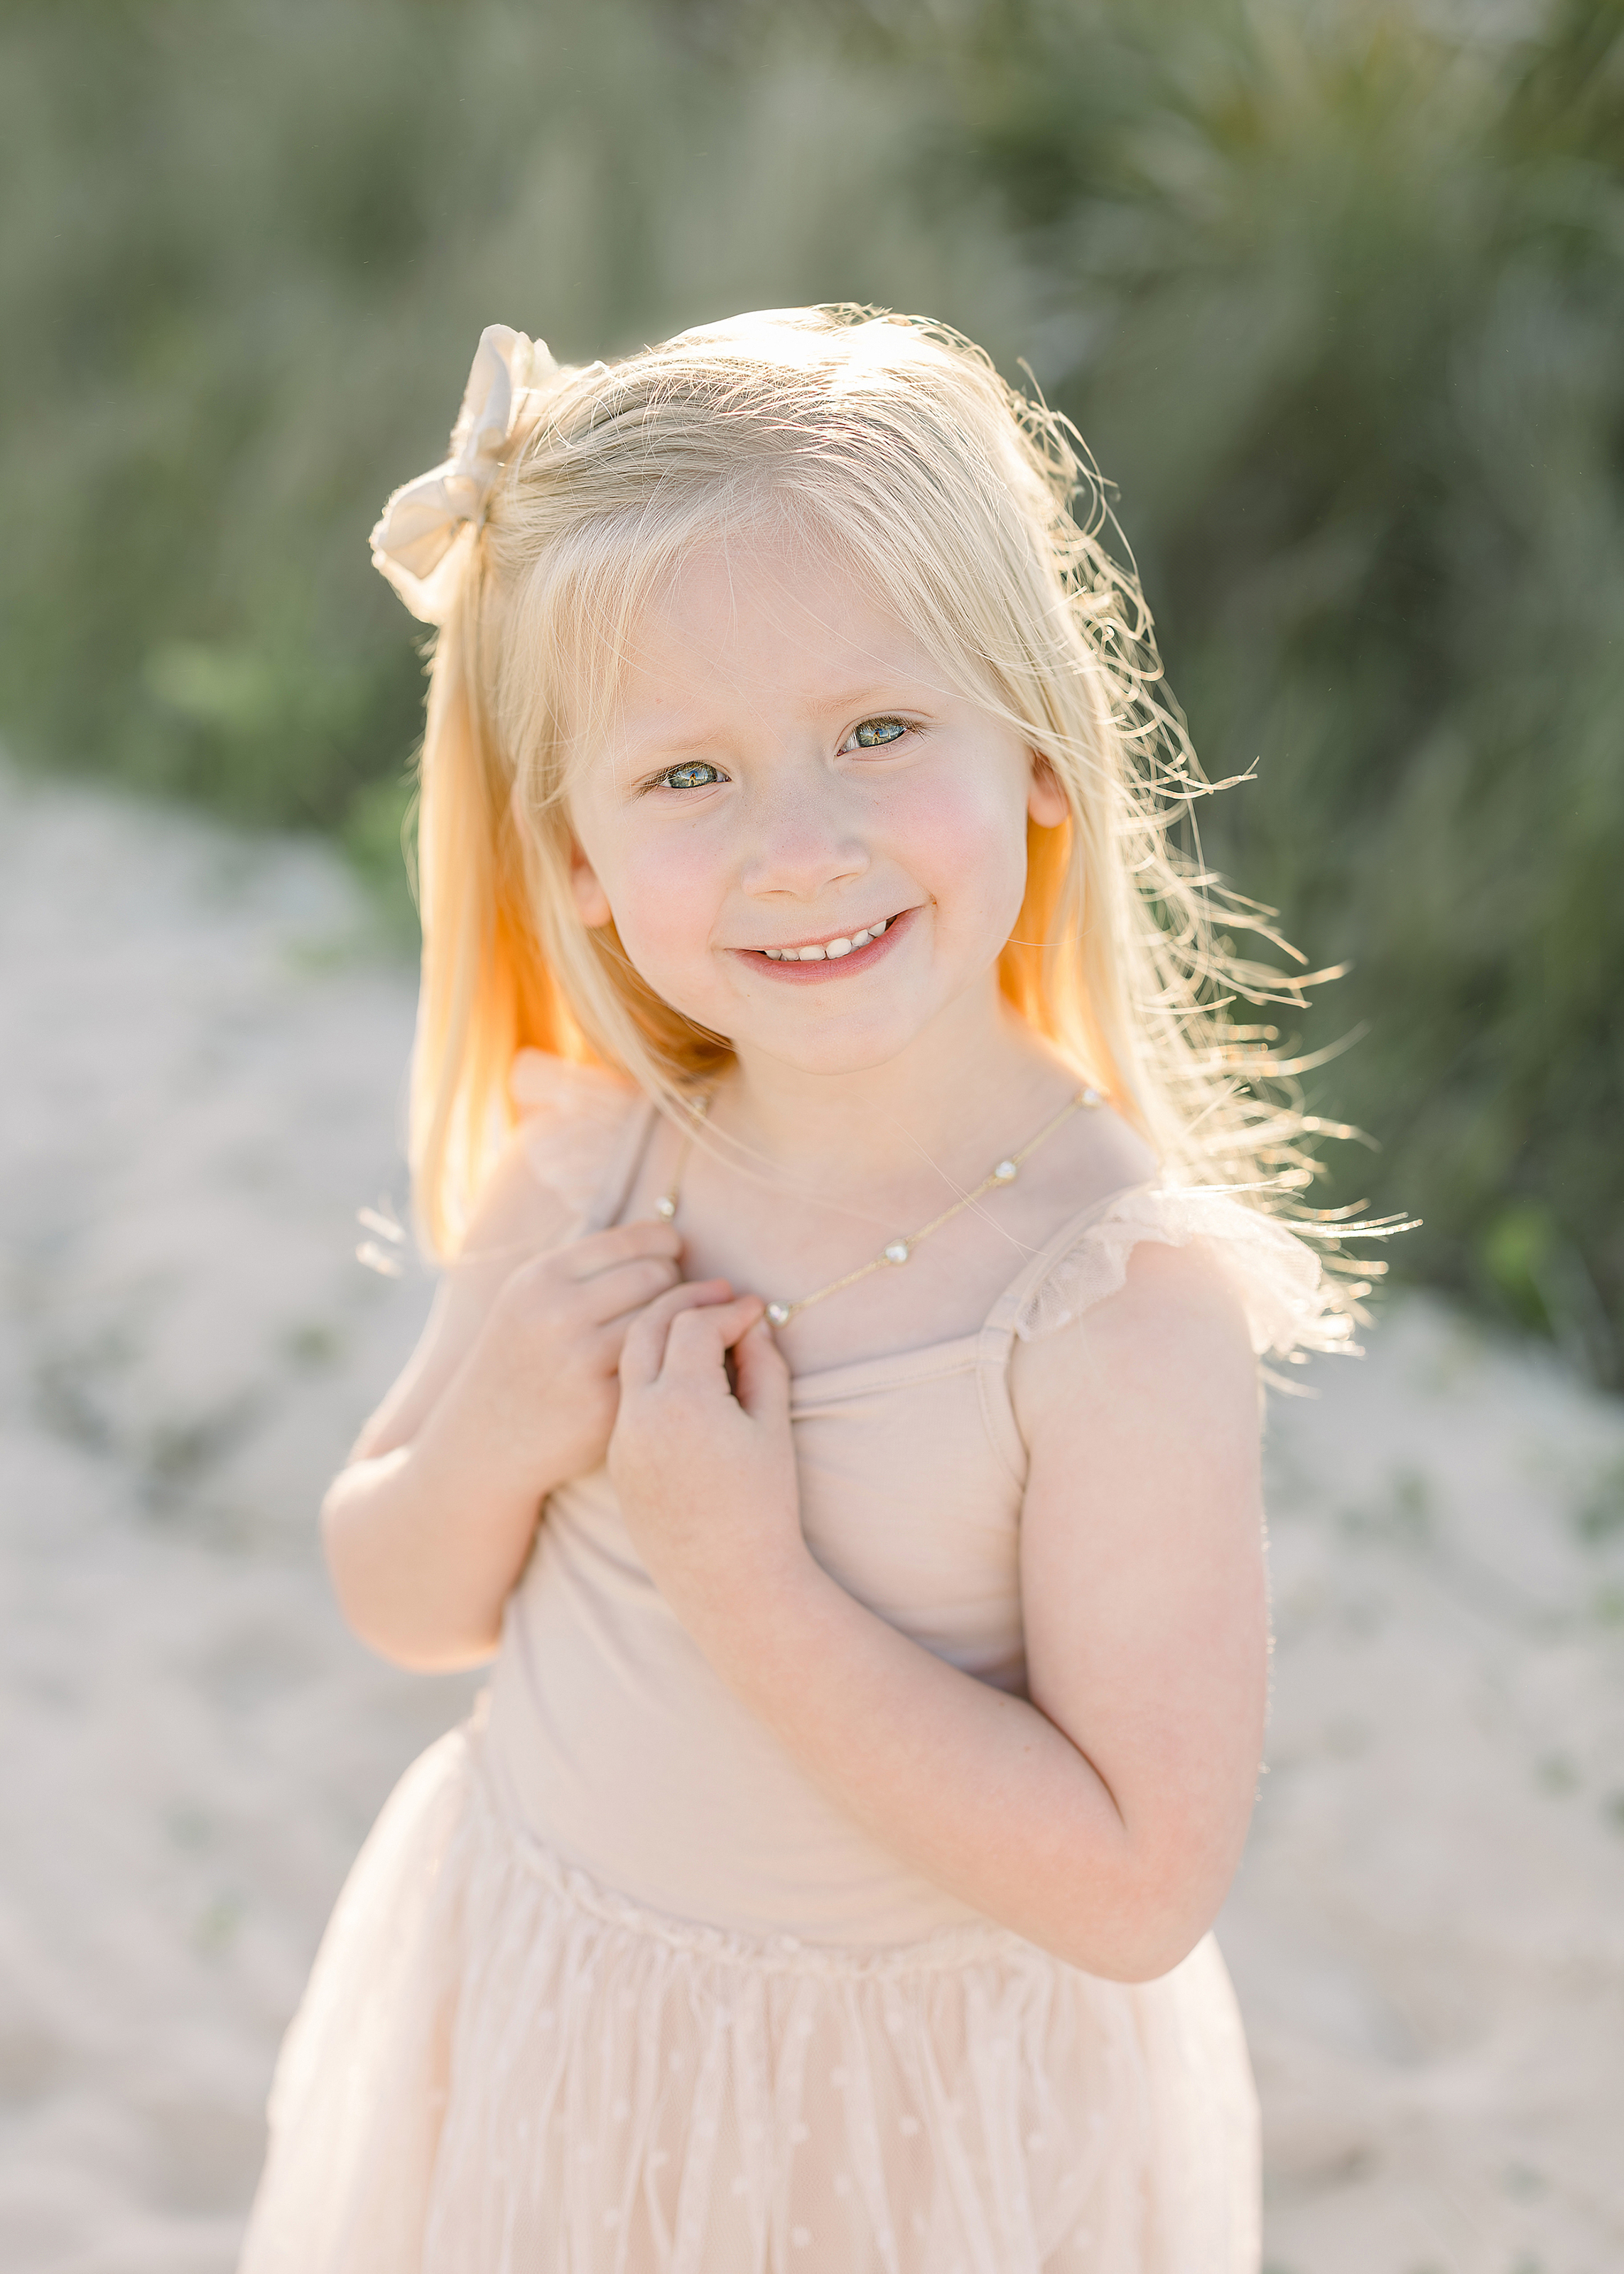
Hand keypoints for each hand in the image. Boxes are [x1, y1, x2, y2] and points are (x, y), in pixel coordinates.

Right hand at [456, 1221, 731, 1502]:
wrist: (484, 1440)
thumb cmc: (521, 1359)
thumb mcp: (530, 1297)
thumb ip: (586, 1268)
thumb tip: (665, 1238)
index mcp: (542, 1278)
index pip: (633, 1240)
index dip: (665, 1243)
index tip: (673, 1253)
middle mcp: (558, 1314)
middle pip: (657, 1275)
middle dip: (674, 1283)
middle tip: (671, 1297)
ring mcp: (582, 1361)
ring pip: (664, 1320)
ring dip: (677, 1322)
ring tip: (668, 1328)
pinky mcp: (605, 1406)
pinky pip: (659, 1365)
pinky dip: (668, 1360)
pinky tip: (662, 1363)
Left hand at [609, 1294, 807, 1635]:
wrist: (730, 1584)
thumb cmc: (763, 1506)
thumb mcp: (772, 1428)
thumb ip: (764, 1365)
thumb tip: (753, 1324)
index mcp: (682, 1402)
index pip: (695, 1324)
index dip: (730, 1309)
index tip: (757, 1308)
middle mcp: (639, 1416)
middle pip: (647, 1327)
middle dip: (684, 1302)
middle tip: (721, 1295)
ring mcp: (622, 1440)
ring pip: (629, 1361)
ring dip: (661, 1332)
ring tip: (700, 1326)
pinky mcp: (617, 1462)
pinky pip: (628, 1399)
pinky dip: (652, 1372)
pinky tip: (684, 1375)